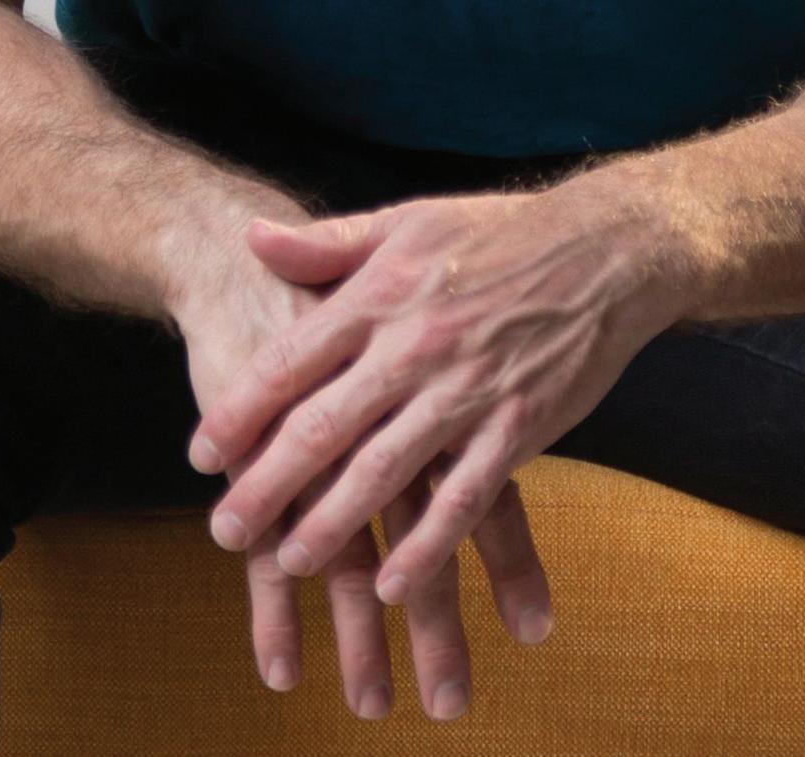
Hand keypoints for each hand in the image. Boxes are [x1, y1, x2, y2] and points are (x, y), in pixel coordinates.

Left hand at [177, 198, 553, 721]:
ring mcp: (466, 391)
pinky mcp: (517, 427)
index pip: (291, 361)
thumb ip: (327, 244)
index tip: (200, 453)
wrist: (603, 249)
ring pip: (383, 471)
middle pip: (324, 427)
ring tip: (288, 563)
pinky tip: (390, 584)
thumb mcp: (405, 220)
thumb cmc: (496, 232)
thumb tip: (251, 239)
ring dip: (332, 524)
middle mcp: (414, 346)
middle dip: (267, 485)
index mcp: (380, 296)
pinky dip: (425, 546)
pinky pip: (462, 498)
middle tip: (223, 531)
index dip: (240, 411)